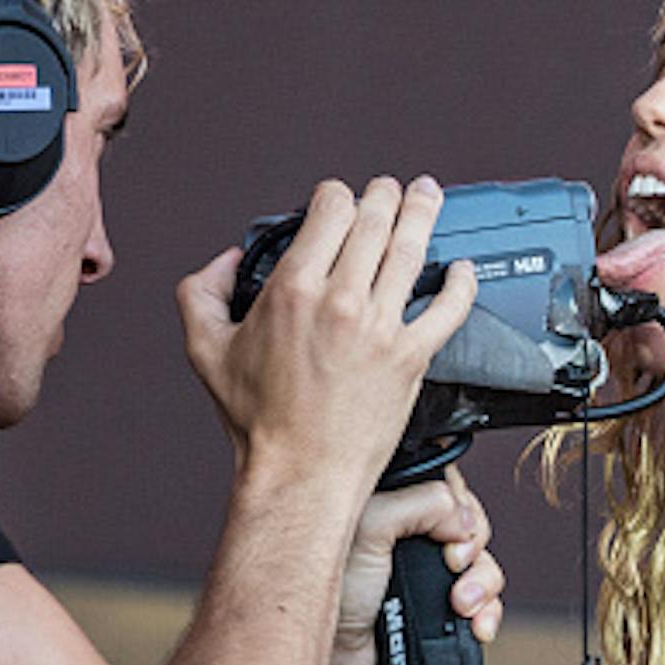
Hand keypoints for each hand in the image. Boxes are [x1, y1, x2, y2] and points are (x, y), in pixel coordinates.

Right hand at [176, 176, 476, 491]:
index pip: (329, 210)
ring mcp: (381, 328)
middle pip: (375, 220)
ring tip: (428, 197)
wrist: (300, 475)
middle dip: (384, 194)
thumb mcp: (205, 349)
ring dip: (423, 214)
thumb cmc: (259, 423)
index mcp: (294, 290)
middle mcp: (342, 301)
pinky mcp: (411, 357)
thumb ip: (202, 293)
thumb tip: (227, 261)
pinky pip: (448, 308)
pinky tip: (463, 268)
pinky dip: (461, 282)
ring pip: (412, 250)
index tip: (338, 200)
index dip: (335, 195)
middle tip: (390, 189)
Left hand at [326, 466, 503, 664]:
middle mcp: (410, 537)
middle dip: (473, 546)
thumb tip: (465, 519)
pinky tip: (476, 624)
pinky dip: (488, 612)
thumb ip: (422, 501)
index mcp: (392, 505)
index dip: (459, 504)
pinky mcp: (439, 611)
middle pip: (471, 524)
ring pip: (483, 563)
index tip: (451, 529)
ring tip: (460, 603)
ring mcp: (427, 575)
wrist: (329, 660)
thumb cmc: (331, 592)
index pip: (445, 485)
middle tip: (453, 563)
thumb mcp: (371, 525)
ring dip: (483, 583)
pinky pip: (484, 603)